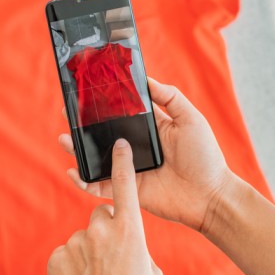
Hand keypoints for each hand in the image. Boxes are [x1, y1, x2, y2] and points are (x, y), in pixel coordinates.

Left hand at [47, 139, 163, 274]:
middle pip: (102, 215)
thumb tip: (126, 242)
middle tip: (113, 259)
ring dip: (90, 251)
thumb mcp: (152, 273)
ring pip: (85, 237)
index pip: (125, 186)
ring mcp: (76, 244)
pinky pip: (68, 252)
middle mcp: (101, 232)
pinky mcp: (57, 257)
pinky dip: (74, 265)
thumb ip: (138, 247)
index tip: (119, 144)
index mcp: (130, 232)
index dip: (122, 162)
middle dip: (107, 230)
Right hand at [58, 78, 233, 231]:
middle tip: (66, 114)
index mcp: (148, 128)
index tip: (84, 93)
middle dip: (82, 126)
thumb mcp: (190, 118)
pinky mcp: (127, 189)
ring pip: (96, 158)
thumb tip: (146, 79)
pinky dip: (84, 181)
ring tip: (63, 139)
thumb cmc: (205, 156)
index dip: (103, 104)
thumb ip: (169, 97)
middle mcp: (135, 147)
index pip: (120, 112)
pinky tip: (72, 171)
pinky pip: (100, 186)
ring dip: (77, 150)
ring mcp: (129, 169)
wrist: (210, 196)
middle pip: (102, 134)